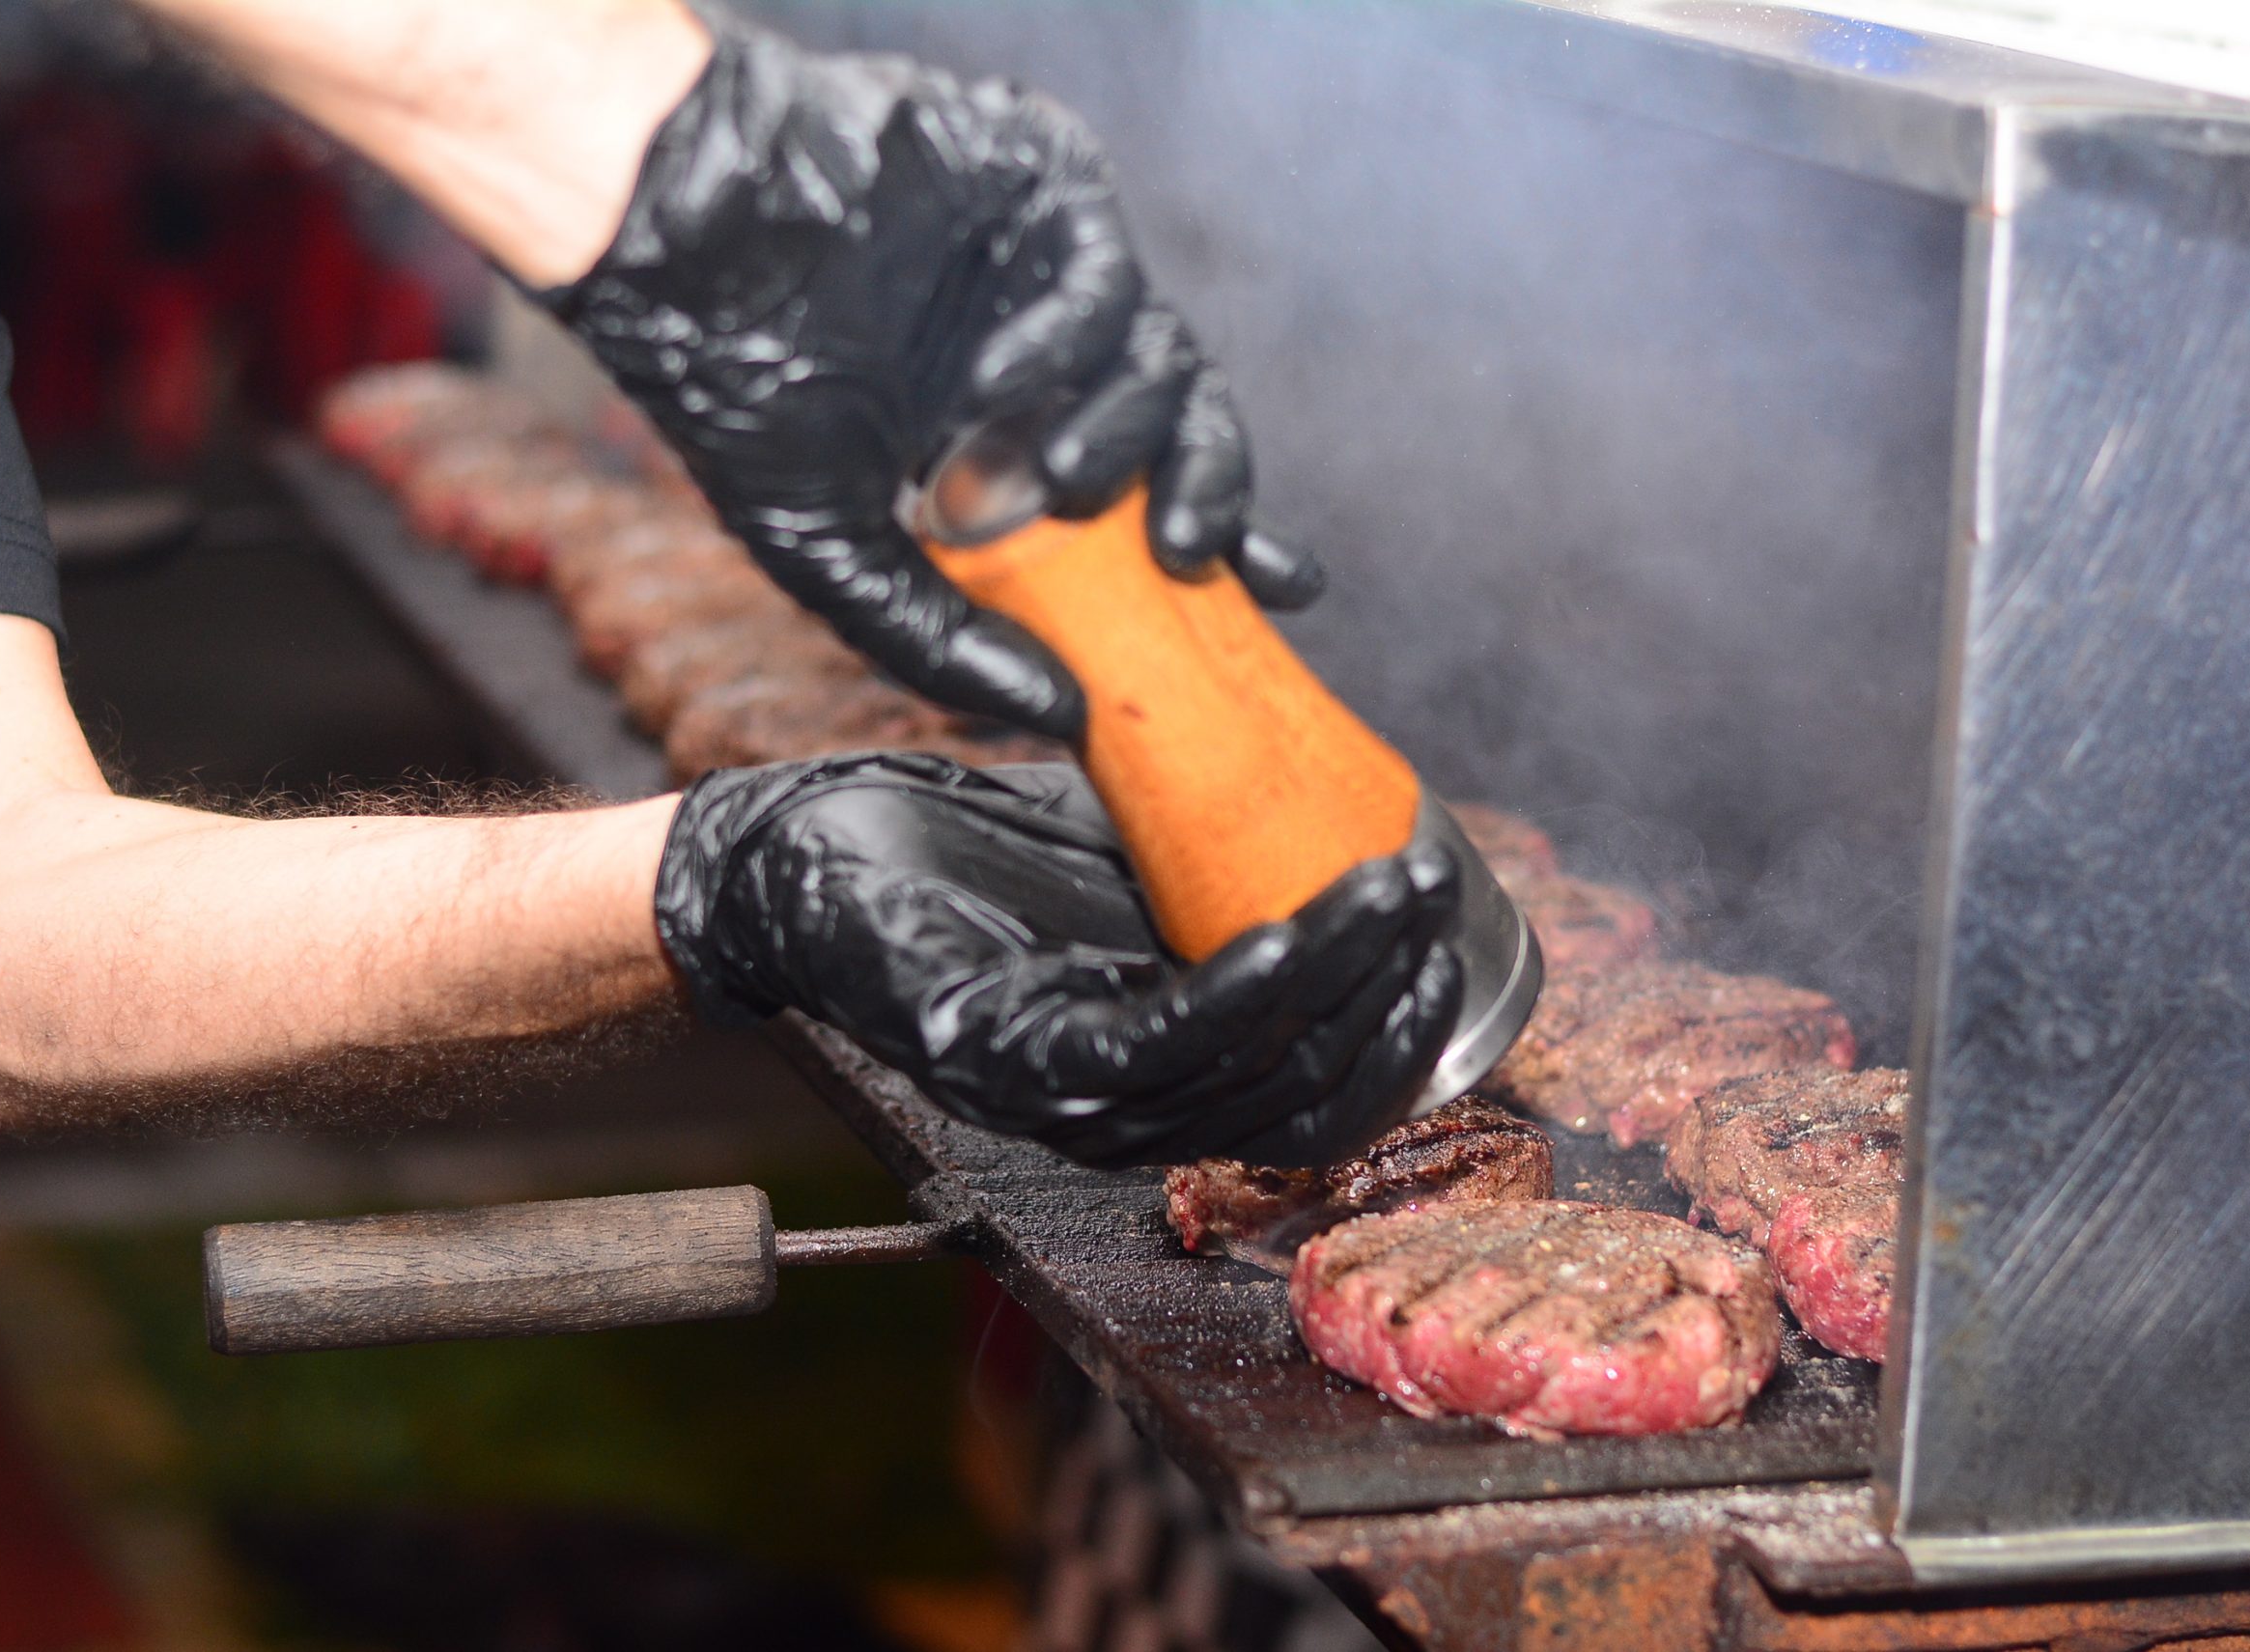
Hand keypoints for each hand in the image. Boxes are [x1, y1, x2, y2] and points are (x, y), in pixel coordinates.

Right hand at [541, 18, 1321, 740]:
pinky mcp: (1042, 183)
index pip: (1144, 487)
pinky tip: (997, 379)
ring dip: (1132, 432)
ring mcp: (1042, 264)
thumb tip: (1062, 721)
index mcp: (1002, 426)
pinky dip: (1071, 339)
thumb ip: (943, 642)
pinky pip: (1109, 275)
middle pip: (1187, 422)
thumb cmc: (728, 383)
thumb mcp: (832, 553)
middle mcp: (1037, 346)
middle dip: (1211, 493)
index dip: (1227, 540)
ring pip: (1165, 354)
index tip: (1283, 596)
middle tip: (1191, 556)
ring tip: (1059, 481)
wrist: (666, 233)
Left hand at [654, 754, 1461, 1167]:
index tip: (1445, 924)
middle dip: (1389, 1000)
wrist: (804, 849)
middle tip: (1432, 891)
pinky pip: (1144, 1050)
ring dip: (1336, 982)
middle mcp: (1118, 1113)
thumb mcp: (1123, 856)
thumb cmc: (960, 855)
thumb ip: (1224, 870)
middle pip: (1301, 1100)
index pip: (1316, 1096)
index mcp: (1155, 1074)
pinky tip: (1286, 925)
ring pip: (1241, 1078)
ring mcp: (1059, 1100)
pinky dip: (1229, 994)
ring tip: (1391, 890)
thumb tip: (1345, 811)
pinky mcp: (1001, 1061)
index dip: (1399, 1028)